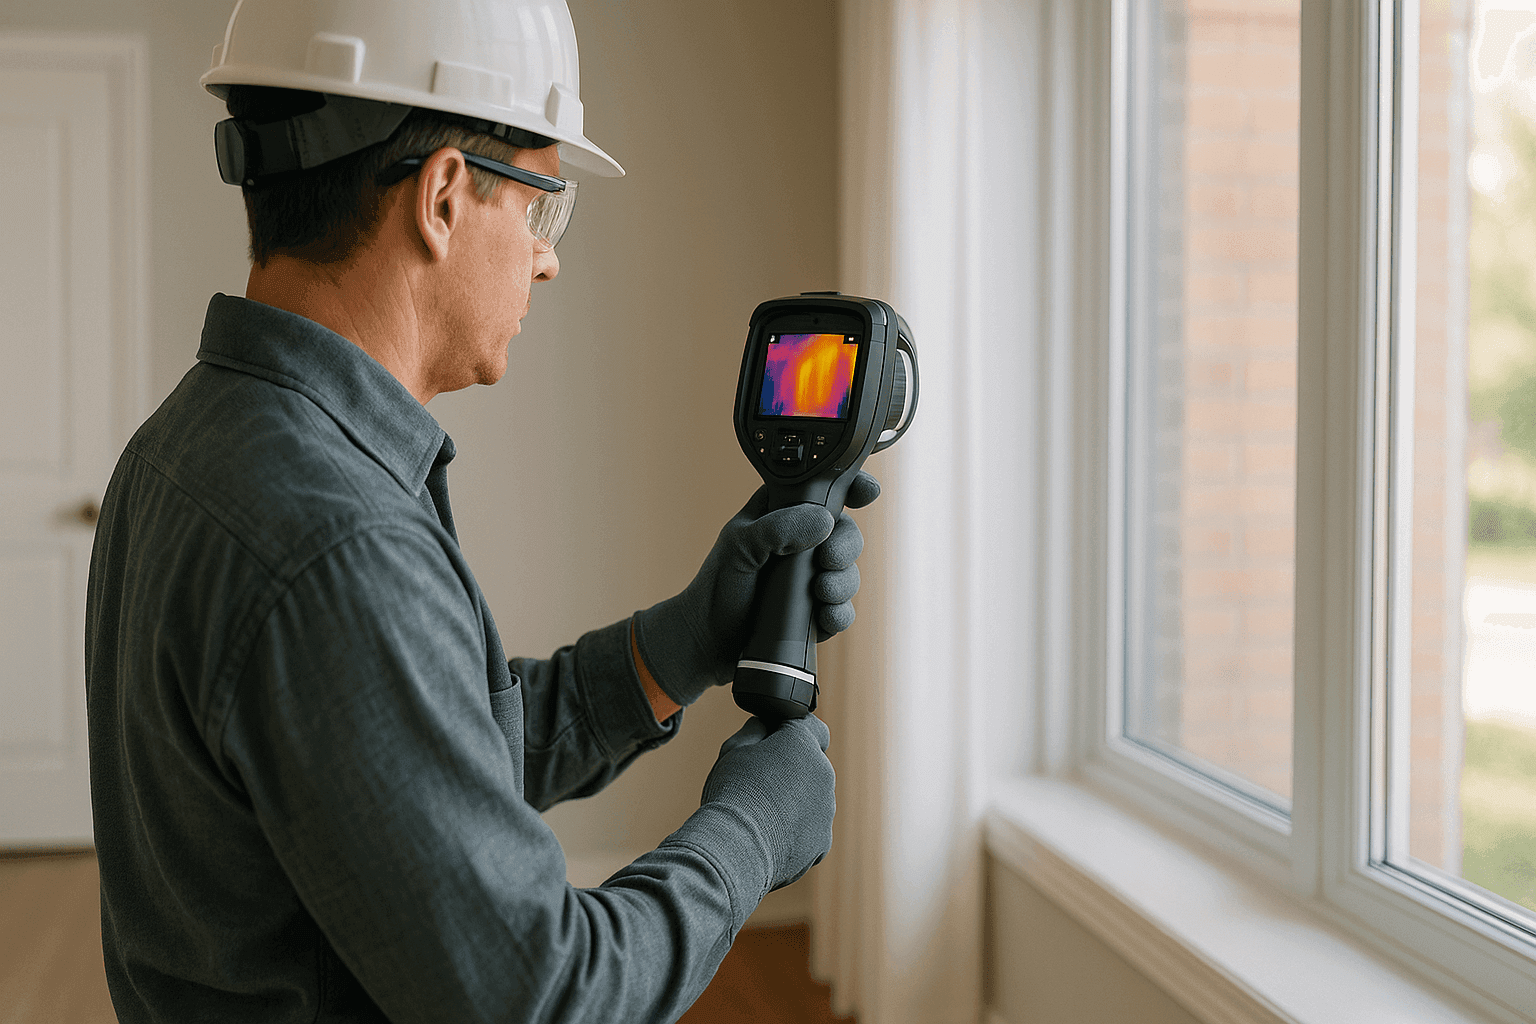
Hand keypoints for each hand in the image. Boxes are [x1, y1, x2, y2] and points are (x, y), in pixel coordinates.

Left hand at [633, 472, 880, 705]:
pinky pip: (844, 609)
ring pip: (849, 573)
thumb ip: (777, 528)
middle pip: (846, 533)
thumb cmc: (717, 587)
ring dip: (843, 582)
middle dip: (847, 546)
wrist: (707, 643)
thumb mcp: (740, 546)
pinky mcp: (815, 614)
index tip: (866, 493)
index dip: (850, 488)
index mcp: (781, 515)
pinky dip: (839, 613)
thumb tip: (824, 522)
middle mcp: (801, 545)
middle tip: (828, 559)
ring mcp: (810, 580)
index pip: (823, 491)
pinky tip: (823, 616)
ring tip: (820, 593)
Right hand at [700, 715, 834, 892]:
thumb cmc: (731, 793)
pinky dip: (796, 832)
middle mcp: (824, 773)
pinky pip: (811, 830)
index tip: (774, 742)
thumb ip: (756, 729)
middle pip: (810, 766)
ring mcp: (826, 810)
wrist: (735, 847)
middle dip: (790, 770)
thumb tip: (765, 725)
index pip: (813, 727)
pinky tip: (769, 836)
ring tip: (760, 815)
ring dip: (794, 802)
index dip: (793, 732)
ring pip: (812, 799)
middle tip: (757, 784)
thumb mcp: (733, 748)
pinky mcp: (823, 841)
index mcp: (803, 743)